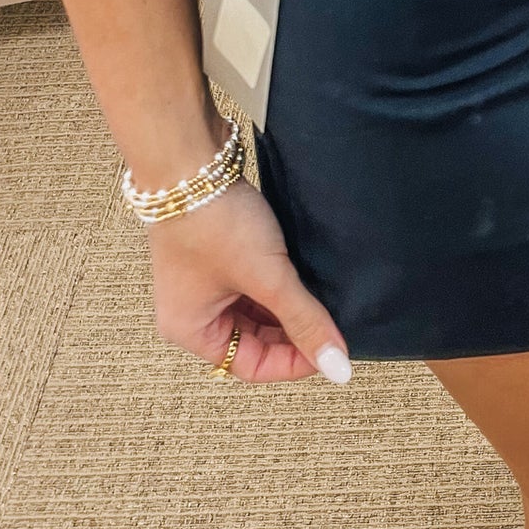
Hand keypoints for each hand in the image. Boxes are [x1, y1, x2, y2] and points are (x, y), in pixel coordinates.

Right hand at [147, 176, 351, 382]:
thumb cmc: (213, 221)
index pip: (251, 366)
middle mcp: (193, 312)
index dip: (294, 362)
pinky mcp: (218, 256)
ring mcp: (205, 283)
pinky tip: (306, 276)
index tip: (330, 347)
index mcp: (190, 330)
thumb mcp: (268, 277)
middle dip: (293, 332)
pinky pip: (255, 285)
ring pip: (258, 312)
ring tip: (321, 296)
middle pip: (255, 341)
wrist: (190, 159)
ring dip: (288, 307)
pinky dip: (280, 285)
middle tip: (332, 320)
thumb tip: (338, 368)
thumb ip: (305, 321)